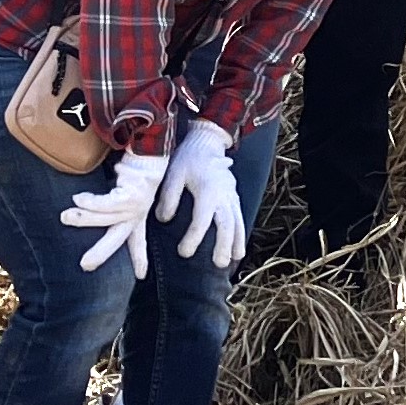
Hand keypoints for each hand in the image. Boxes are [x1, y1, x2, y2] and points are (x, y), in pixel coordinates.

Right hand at [62, 148, 169, 277]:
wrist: (152, 143)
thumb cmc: (136, 165)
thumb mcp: (126, 187)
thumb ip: (111, 201)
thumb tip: (83, 206)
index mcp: (138, 214)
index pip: (136, 240)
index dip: (138, 258)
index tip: (141, 276)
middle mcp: (138, 212)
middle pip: (118, 239)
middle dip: (102, 254)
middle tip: (85, 265)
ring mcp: (136, 204)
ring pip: (105, 218)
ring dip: (84, 219)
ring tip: (65, 217)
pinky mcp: (132, 194)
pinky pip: (107, 202)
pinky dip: (91, 202)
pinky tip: (78, 199)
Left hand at [154, 120, 244, 266]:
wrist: (207, 140)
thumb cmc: (188, 157)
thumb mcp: (174, 173)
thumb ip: (169, 196)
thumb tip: (164, 219)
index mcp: (208, 189)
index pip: (202, 219)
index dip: (193, 238)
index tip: (183, 252)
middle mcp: (223, 193)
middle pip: (226, 223)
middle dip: (224, 244)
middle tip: (218, 263)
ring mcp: (231, 194)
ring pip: (237, 220)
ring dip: (236, 240)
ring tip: (234, 259)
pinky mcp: (233, 194)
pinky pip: (239, 215)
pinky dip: (240, 231)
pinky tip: (237, 246)